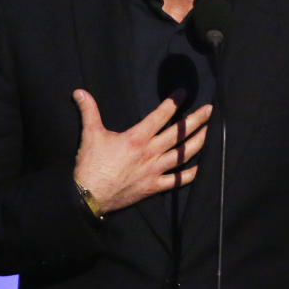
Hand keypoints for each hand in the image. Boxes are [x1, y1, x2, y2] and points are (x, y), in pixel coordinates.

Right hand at [72, 89, 211, 213]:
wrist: (88, 196)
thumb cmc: (90, 165)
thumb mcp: (90, 134)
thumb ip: (89, 111)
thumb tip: (79, 91)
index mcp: (137, 138)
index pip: (160, 116)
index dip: (174, 103)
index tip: (184, 93)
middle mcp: (150, 153)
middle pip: (178, 133)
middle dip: (196, 120)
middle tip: (210, 110)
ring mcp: (154, 171)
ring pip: (183, 155)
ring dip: (198, 142)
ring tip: (209, 132)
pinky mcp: (154, 187)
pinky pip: (177, 181)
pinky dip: (190, 174)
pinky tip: (200, 167)